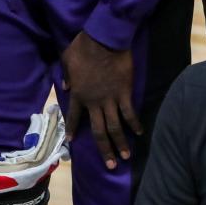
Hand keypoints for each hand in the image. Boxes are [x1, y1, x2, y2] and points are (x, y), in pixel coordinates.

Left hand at [62, 31, 141, 168]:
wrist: (106, 39)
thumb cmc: (85, 46)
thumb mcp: (67, 58)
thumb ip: (66, 75)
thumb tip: (65, 86)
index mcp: (78, 94)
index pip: (73, 117)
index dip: (72, 129)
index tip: (71, 142)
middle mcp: (94, 102)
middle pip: (98, 131)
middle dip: (103, 149)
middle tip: (109, 165)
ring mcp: (110, 99)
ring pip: (115, 127)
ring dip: (120, 143)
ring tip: (125, 157)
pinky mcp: (125, 94)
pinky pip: (130, 113)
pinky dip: (135, 124)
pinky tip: (140, 133)